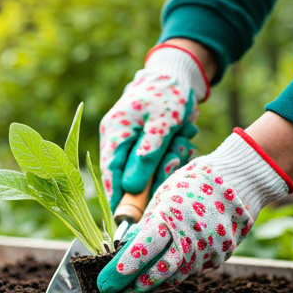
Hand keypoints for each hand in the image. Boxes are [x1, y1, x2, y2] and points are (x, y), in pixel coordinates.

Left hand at [98, 129, 292, 292]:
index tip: (106, 282)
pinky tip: (157, 282)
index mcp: (171, 217)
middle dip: (134, 286)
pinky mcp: (218, 256)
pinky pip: (190, 271)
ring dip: (152, 287)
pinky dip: (171, 278)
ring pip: (175, 276)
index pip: (142, 250)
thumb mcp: (163, 197)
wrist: (239, 180)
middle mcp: (190, 237)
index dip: (122, 269)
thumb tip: (128, 248)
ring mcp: (207, 250)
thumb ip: (148, 225)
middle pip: (158, 271)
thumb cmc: (193, 183)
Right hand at [100, 44, 209, 211]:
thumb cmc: (169, 93)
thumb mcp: (162, 123)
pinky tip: (181, 138)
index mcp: (115, 131)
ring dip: (167, 160)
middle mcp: (117, 138)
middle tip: (175, 156)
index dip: (116, 196)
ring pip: (145, 169)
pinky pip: (154, 161)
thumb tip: (132, 187)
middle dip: (154, 173)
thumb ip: (147, 154)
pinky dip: (171, 155)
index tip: (125, 218)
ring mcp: (129, 141)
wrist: (178, 74)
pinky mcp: (142, 143)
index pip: (110, 171)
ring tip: (182, 138)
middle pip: (128, 174)